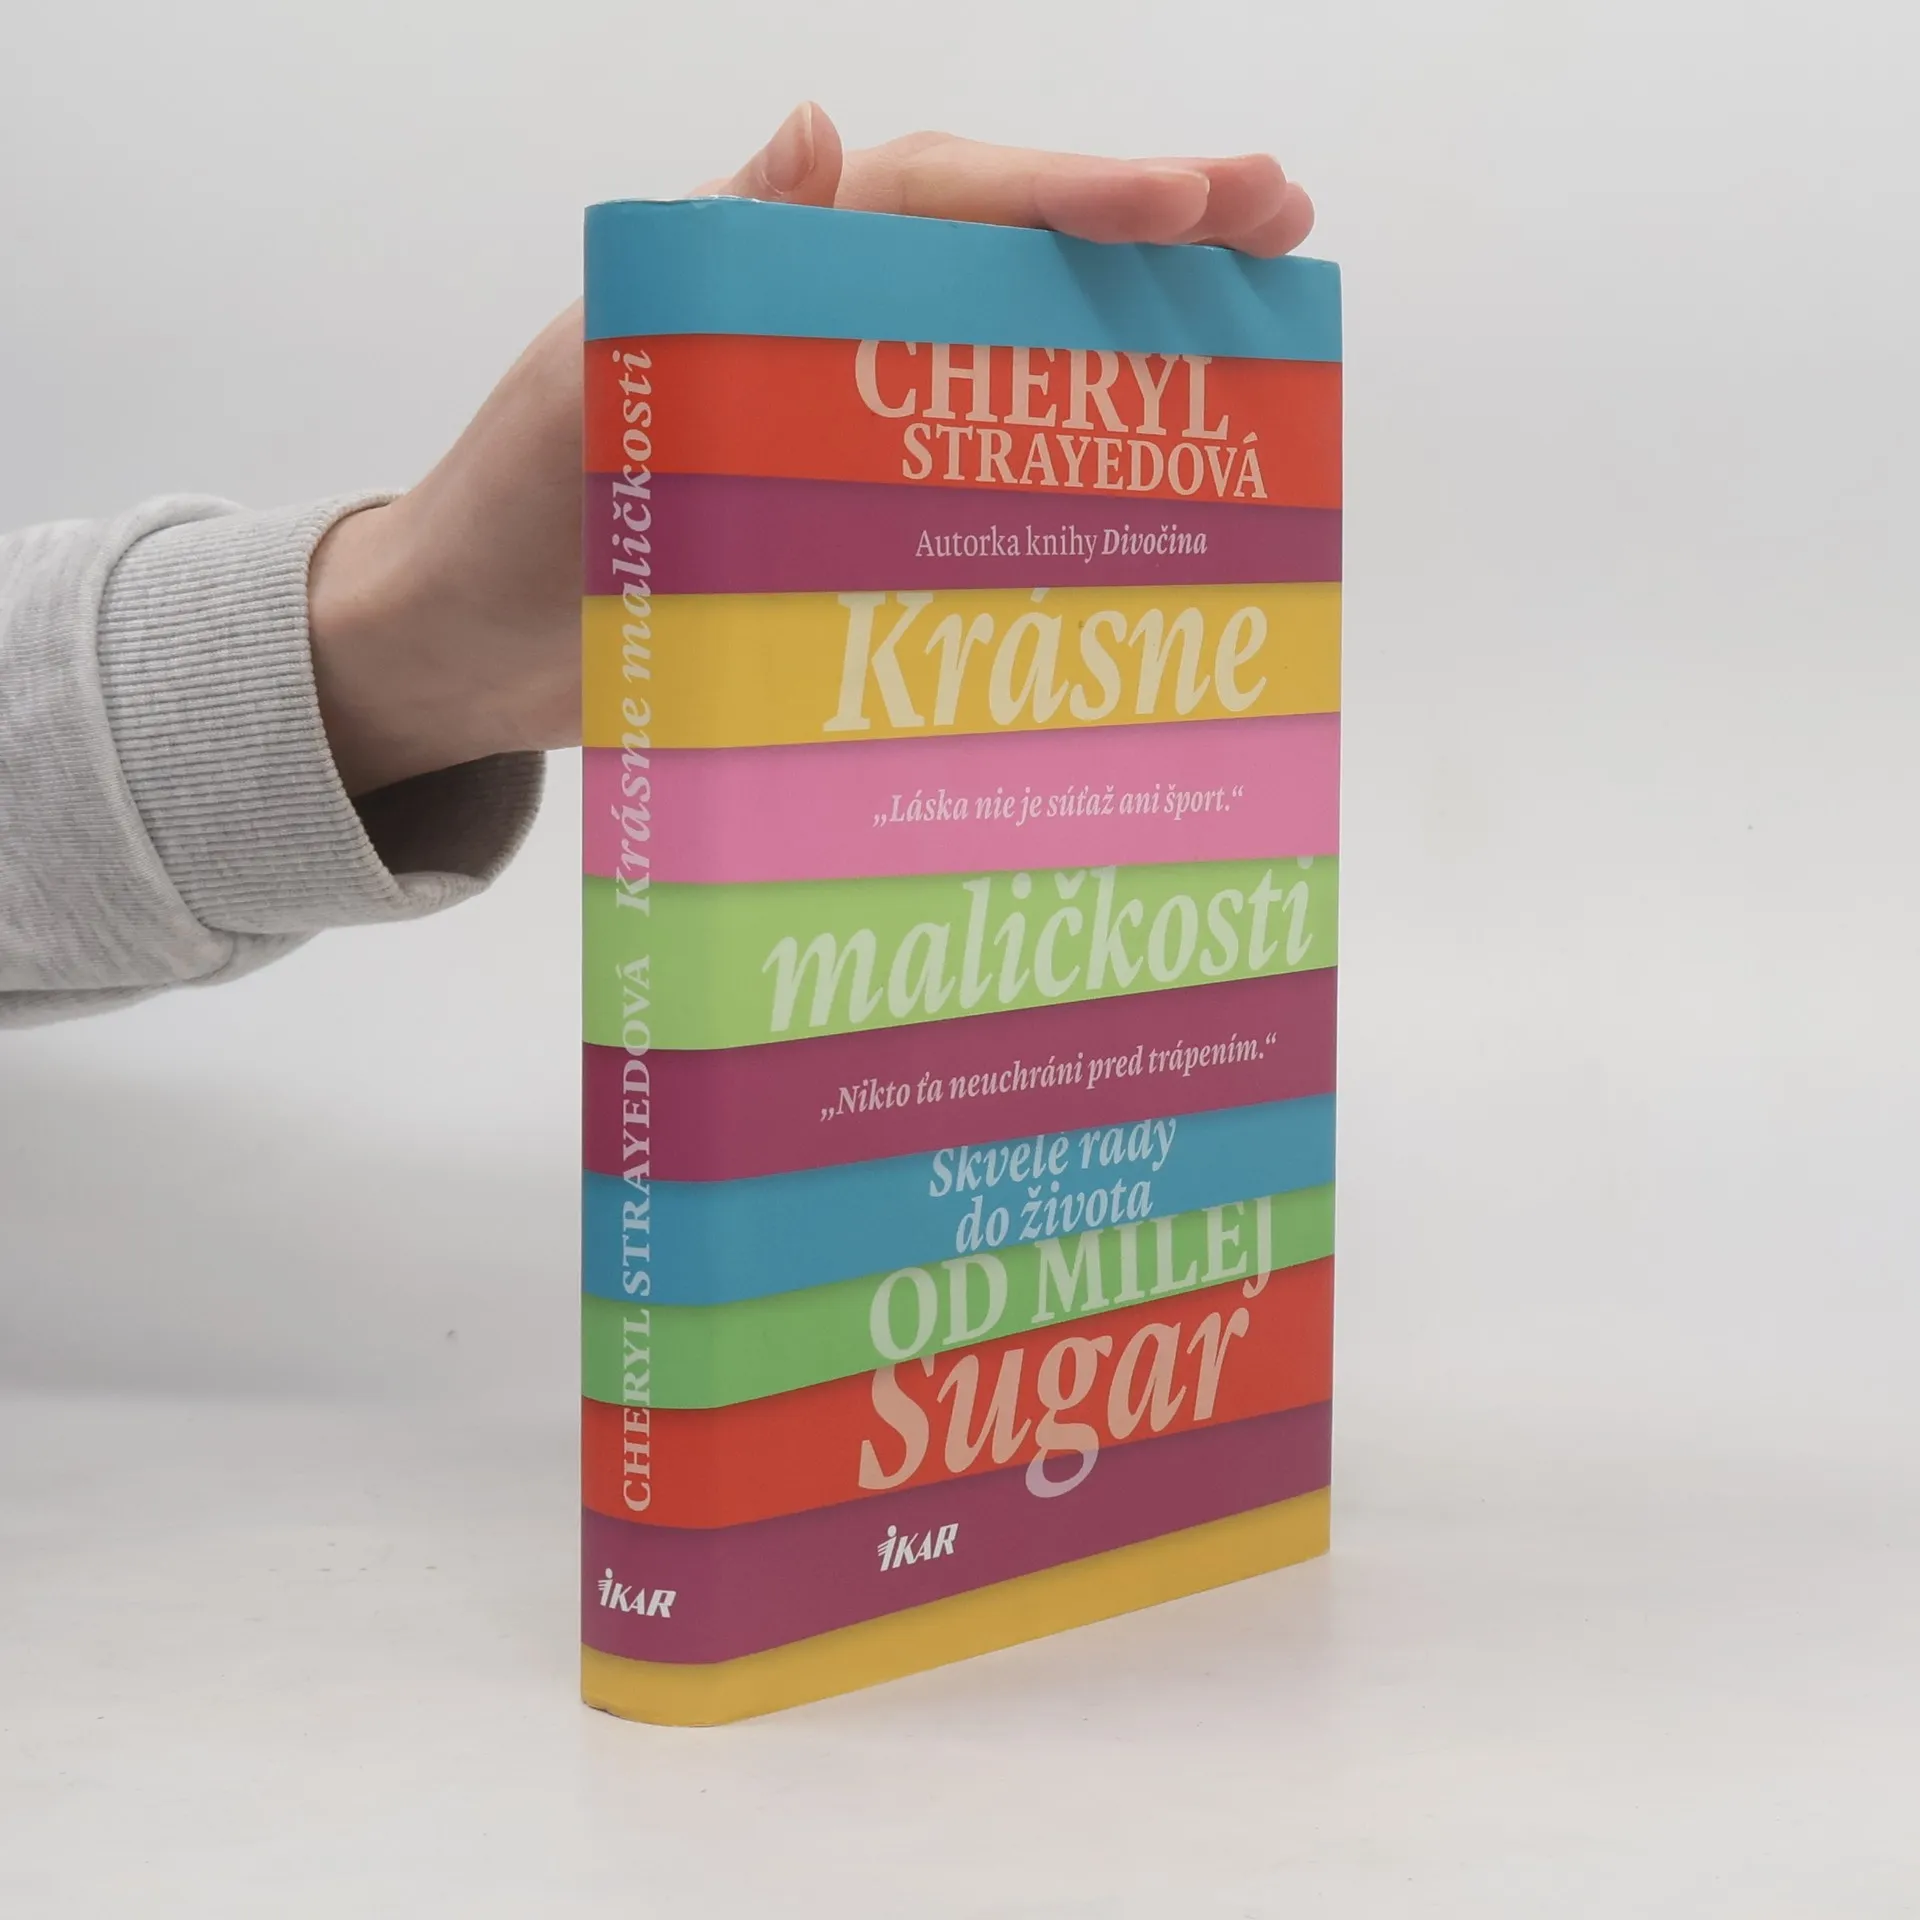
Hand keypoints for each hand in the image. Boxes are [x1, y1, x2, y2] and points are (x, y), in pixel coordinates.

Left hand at [308, 105, 1314, 796]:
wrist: (470, 658)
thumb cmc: (505, 520)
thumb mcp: (587, 381)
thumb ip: (702, 269)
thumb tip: (821, 132)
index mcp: (764, 279)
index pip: (937, 202)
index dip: (1064, 194)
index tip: (1188, 201)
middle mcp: (822, 335)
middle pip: (1005, 256)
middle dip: (1144, 228)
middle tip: (1283, 216)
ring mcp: (848, 427)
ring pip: (1012, 351)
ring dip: (1132, 328)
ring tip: (1263, 313)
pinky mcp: (855, 516)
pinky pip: (980, 468)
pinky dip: (1070, 458)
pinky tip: (1160, 479)